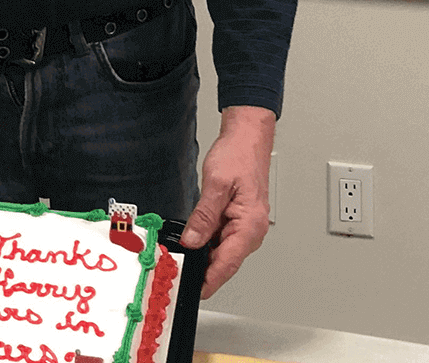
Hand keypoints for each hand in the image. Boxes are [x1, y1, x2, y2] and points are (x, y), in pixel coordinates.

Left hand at [179, 105, 274, 298]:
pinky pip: (220, 238)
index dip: (209, 280)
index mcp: (250, 226)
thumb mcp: (216, 185)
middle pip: (224, 261)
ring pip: (221, 251)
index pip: (227, 263)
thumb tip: (192, 241)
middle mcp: (251, 231)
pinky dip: (206, 242)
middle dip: (202, 270)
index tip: (193, 290)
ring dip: (203, 256)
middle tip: (177, 272)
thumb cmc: (239, 156)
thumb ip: (204, 216)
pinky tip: (191, 239)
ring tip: (180, 256)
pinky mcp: (237, 221)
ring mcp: (245, 227)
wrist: (248, 138)